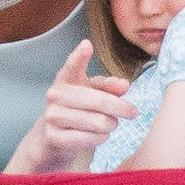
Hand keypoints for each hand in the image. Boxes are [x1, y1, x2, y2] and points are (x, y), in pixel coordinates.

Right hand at [6, 40, 137, 173]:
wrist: (51, 139)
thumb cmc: (77, 110)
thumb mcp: (92, 94)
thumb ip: (108, 87)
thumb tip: (125, 84)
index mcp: (64, 79)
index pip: (72, 66)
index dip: (80, 56)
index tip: (87, 45)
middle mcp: (55, 95)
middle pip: (98, 100)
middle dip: (121, 107)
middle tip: (133, 112)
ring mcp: (52, 116)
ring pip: (98, 121)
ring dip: (111, 125)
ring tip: (109, 124)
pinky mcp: (55, 137)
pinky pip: (91, 138)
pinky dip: (102, 138)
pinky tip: (99, 135)